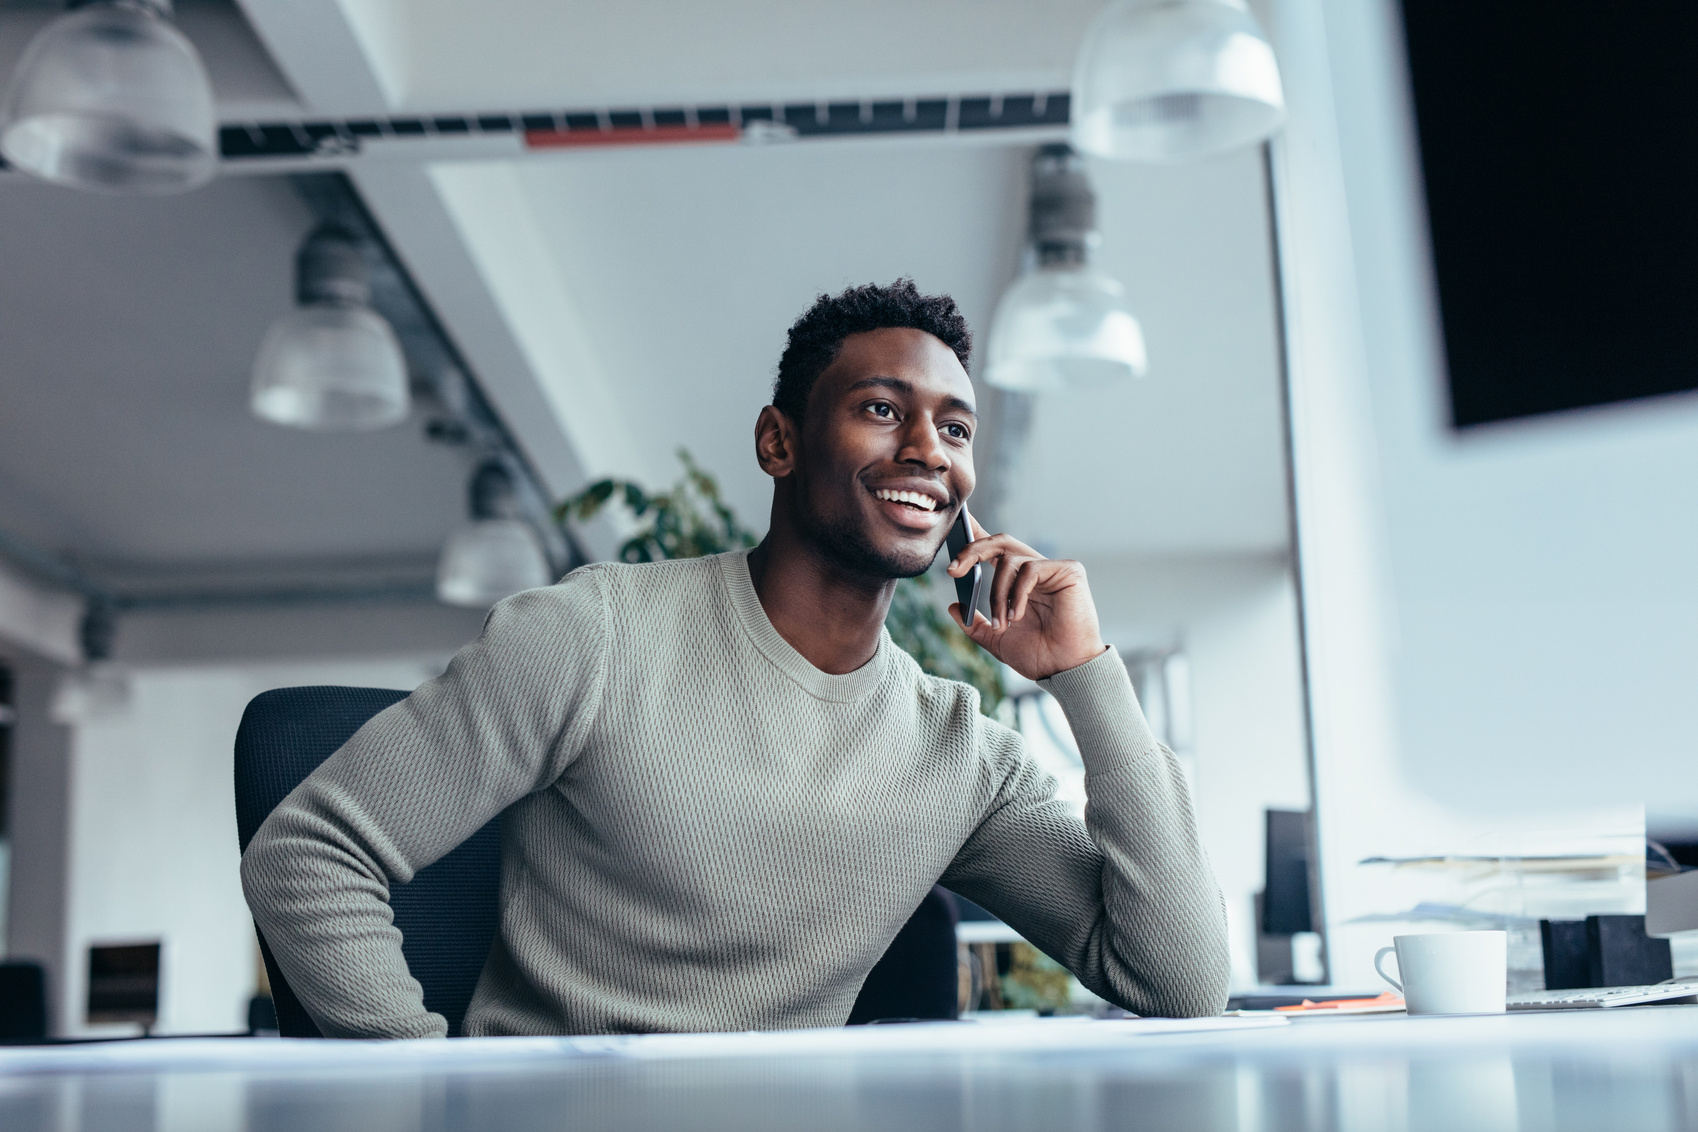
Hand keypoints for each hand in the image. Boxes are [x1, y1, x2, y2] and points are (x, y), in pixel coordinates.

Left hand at [945, 515, 1105, 680]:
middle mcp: (1035, 571)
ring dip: (997, 594)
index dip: (976, 534)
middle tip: (953, 570)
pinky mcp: (1069, 571)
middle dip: (972, 550)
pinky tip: (1017, 616)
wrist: (1065, 671)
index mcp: (1019, 582)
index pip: (995, 550)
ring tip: (1003, 623)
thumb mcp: (997, 640)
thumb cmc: (1038, 656)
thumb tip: (952, 607)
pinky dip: (1017, 594)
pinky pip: (1030, 570)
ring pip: (1011, 559)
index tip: (957, 522)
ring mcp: (1053, 569)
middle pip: (1000, 542)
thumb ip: (975, 624)